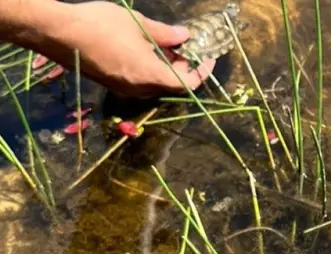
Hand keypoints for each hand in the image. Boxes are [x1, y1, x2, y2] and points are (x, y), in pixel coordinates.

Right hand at [32, 2, 214, 97]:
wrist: (58, 33)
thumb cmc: (100, 25)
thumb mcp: (138, 24)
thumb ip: (165, 34)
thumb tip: (184, 37)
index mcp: (150, 76)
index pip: (187, 83)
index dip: (201, 73)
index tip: (208, 59)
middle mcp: (139, 89)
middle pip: (172, 85)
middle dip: (183, 68)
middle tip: (186, 47)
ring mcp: (124, 89)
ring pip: (155, 83)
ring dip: (165, 67)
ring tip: (166, 45)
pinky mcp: (112, 84)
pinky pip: (139, 81)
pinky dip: (149, 69)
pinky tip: (145, 49)